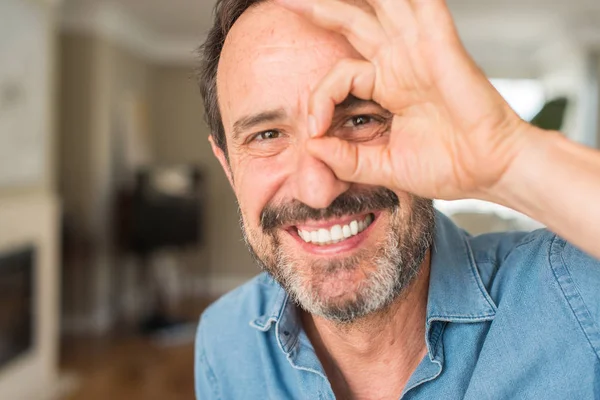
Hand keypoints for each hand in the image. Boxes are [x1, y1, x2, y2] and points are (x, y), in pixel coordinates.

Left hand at [276, 0, 532, 199]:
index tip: (314, 130)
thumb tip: (312, 148)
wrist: (489, 171)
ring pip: (382, 6)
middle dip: (321, 8)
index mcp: (387, 86)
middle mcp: (400, 62)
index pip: (339, 75)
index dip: (319, 98)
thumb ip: (347, 158)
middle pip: (353, 22)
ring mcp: (419, 52)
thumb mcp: (383, 166)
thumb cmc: (447, 166)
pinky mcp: (441, 48)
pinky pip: (425, 8)